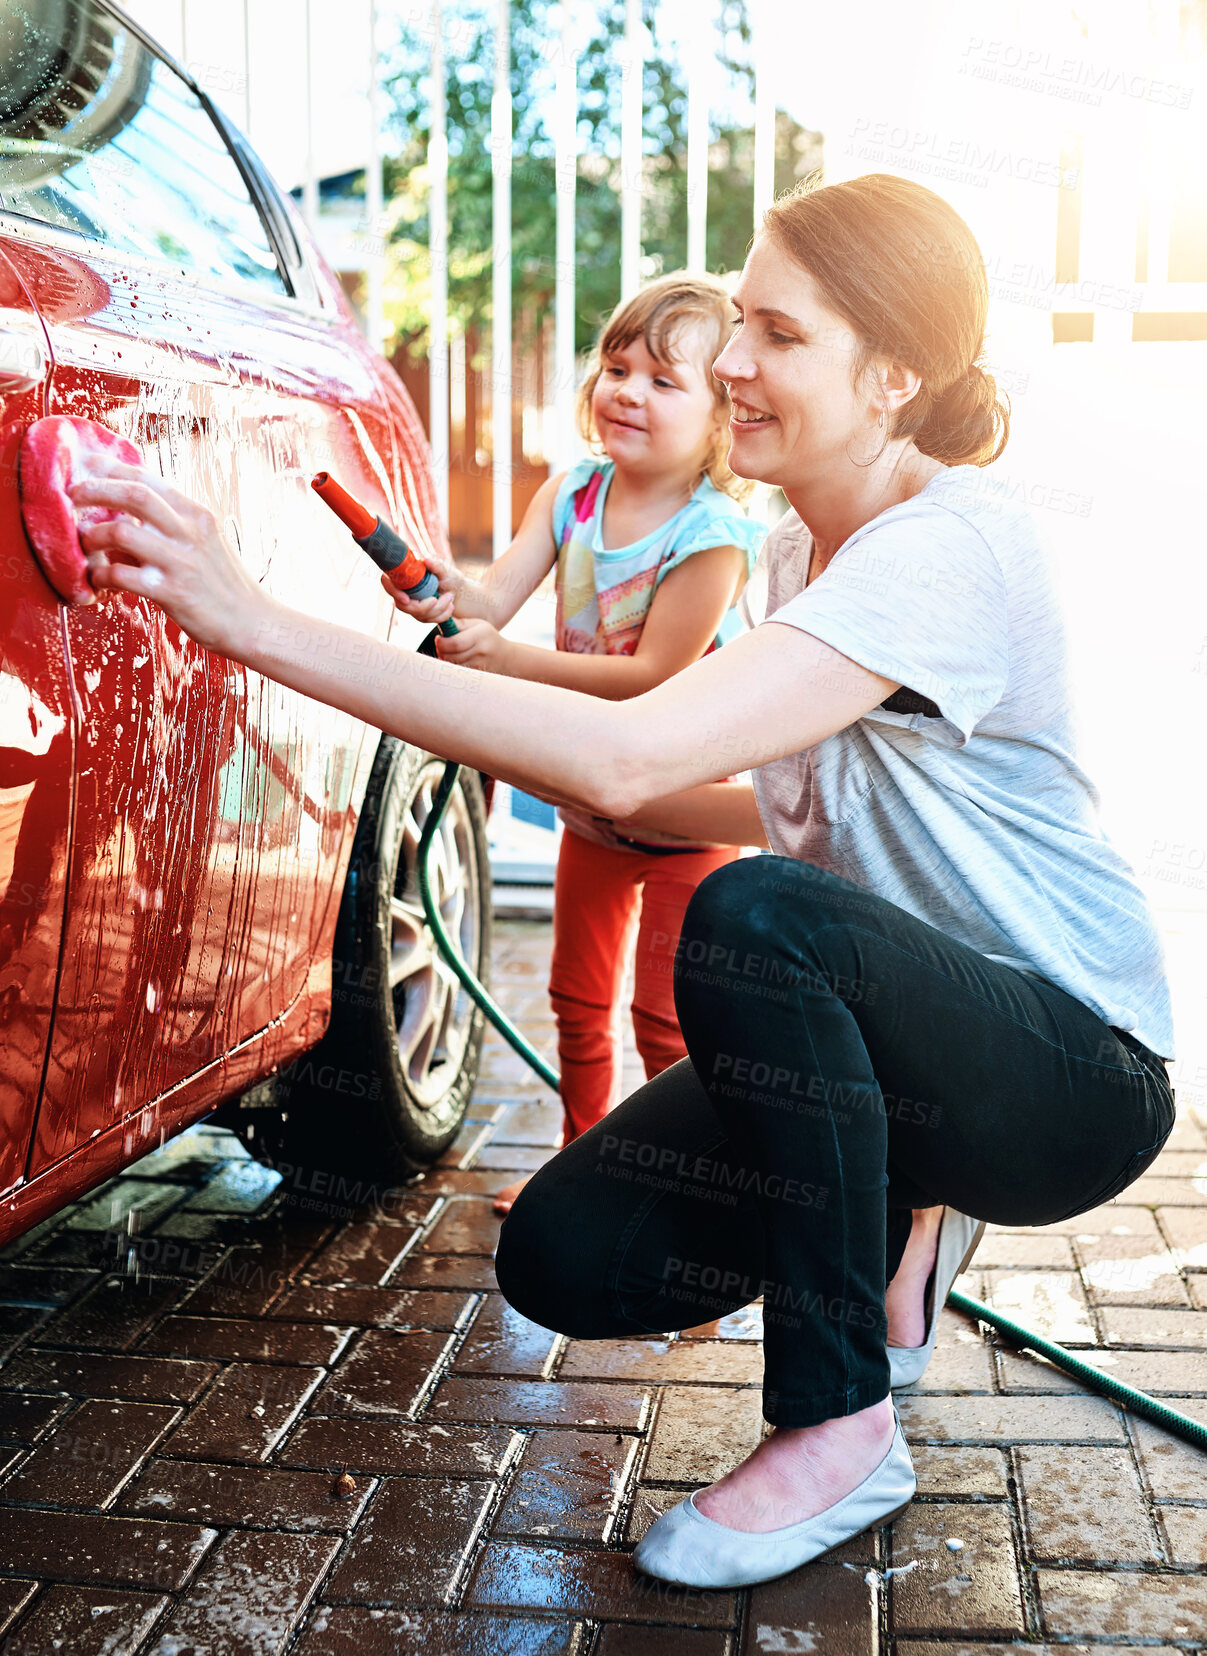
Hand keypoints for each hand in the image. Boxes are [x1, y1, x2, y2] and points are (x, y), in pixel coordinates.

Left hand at [69, 465, 269, 656]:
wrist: (254, 623)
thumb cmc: (224, 585)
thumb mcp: (205, 543)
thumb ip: (172, 525)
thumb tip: (126, 514)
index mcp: (198, 515)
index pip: (148, 479)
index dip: (111, 469)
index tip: (87, 466)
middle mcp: (190, 532)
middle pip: (132, 494)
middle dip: (94, 490)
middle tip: (72, 497)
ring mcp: (181, 562)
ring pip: (120, 532)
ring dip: (93, 537)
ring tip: (85, 545)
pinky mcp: (172, 593)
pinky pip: (121, 575)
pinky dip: (101, 574)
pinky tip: (98, 579)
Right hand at [380, 543, 458, 626]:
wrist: (457, 588)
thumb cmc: (448, 575)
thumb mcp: (445, 569)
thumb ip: (437, 565)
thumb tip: (427, 560)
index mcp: (403, 574)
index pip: (387, 583)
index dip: (394, 592)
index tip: (406, 599)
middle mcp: (403, 589)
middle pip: (402, 605)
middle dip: (422, 607)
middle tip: (437, 599)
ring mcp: (410, 603)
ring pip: (416, 614)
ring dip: (436, 610)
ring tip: (450, 597)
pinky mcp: (418, 613)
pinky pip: (425, 619)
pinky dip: (440, 616)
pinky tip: (450, 607)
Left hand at [434, 617, 512, 672]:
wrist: (506, 657)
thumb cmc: (488, 637)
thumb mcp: (477, 625)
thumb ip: (459, 623)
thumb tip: (442, 618)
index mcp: (480, 635)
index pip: (455, 643)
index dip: (442, 642)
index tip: (439, 638)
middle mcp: (480, 651)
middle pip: (451, 656)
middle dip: (441, 651)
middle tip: (440, 646)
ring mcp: (479, 665)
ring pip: (452, 666)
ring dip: (445, 659)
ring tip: (447, 652)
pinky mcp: (476, 674)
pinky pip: (457, 672)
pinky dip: (451, 667)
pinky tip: (454, 660)